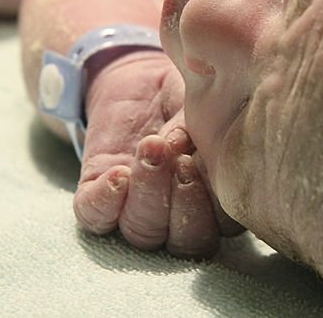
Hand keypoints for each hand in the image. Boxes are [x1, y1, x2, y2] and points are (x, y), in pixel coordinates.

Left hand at [72, 49, 240, 256]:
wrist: (141, 81)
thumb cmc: (186, 95)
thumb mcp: (204, 101)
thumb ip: (204, 126)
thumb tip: (184, 143)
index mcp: (216, 200)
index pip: (225, 224)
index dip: (218, 200)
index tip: (210, 160)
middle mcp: (178, 216)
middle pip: (187, 241)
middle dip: (186, 207)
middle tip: (182, 162)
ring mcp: (136, 211)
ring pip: (144, 232)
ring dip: (149, 193)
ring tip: (152, 147)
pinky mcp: (98, 198)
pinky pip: (96, 218)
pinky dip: (106, 200)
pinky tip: (118, 172)